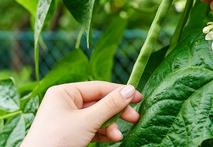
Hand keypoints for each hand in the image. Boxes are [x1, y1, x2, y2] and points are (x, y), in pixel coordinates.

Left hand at [21, 81, 142, 146]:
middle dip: (117, 112)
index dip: (119, 91)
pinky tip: (112, 139)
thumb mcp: (87, 121)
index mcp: (65, 92)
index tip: (138, 96)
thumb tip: (130, 89)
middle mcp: (67, 102)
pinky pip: (93, 128)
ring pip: (98, 117)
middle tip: (135, 118)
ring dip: (110, 126)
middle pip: (100, 102)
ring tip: (118, 136)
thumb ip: (110, 105)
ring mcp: (69, 118)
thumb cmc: (58, 140)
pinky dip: (103, 133)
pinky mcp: (72, 132)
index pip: (98, 87)